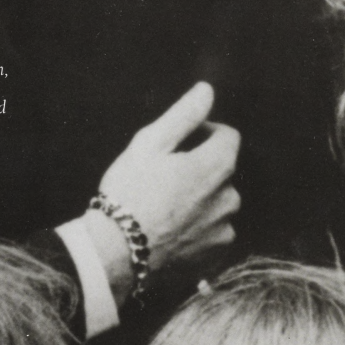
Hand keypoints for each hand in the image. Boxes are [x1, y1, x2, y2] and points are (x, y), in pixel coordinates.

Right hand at [91, 82, 239, 297]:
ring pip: (218, 202)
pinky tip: (171, 228)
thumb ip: (184, 115)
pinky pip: (213, 230)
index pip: (228, 136)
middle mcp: (229, 197)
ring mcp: (223, 228)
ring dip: (200, 197)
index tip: (179, 142)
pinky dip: (198, 226)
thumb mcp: (150, 143)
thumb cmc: (129, 193)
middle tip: (164, 175)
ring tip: (165, 204)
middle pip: (222, 170)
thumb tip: (207, 91)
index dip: (205, 132)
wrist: (115, 252)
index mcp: (217, 166)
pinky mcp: (215, 254)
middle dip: (200, 166)